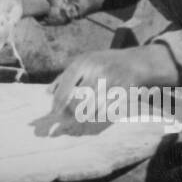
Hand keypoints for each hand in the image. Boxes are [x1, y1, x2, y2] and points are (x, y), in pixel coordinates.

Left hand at [46, 45, 179, 115]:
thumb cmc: (101, 63)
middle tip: (67, 118)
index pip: (66, 85)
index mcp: (83, 63)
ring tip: (82, 115)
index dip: (59, 101)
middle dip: (71, 113)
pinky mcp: (122, 92)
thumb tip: (47, 93)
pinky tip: (97, 111)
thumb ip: (63, 77)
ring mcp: (110, 81)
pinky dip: (98, 114)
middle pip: (79, 100)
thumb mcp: (82, 63)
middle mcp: (96, 71)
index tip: (54, 112)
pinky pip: (105, 111)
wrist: (134, 62)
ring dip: (85, 115)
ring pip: (92, 108)